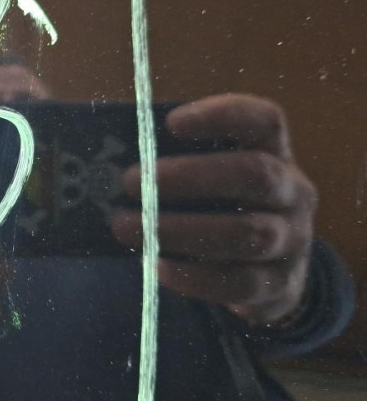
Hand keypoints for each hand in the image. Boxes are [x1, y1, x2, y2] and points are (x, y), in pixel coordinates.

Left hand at [112, 94, 317, 325]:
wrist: (270, 272)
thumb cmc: (223, 208)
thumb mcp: (210, 178)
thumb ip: (174, 164)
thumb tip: (107, 161)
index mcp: (274, 151)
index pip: (264, 119)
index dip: (221, 116)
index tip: (172, 123)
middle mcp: (293, 191)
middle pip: (253, 174)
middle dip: (189, 177)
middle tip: (130, 182)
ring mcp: (293, 240)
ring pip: (246, 233)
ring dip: (179, 229)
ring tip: (125, 227)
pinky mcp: (281, 285)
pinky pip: (240, 282)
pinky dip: (195, 276)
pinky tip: (158, 267)